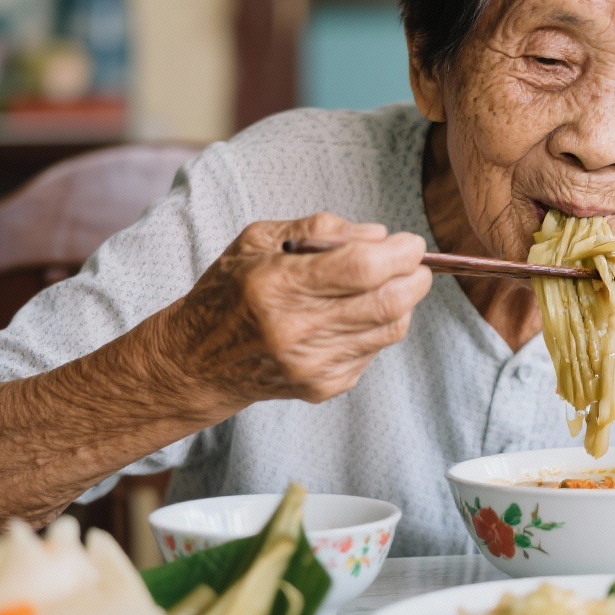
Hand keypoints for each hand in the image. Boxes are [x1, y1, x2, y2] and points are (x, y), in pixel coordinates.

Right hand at [163, 212, 432, 412]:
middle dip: (415, 277)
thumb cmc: (230, 291)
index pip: (362, 269)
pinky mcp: (323, 387)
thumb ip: (321, 228)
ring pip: (390, 329)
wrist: (199, 361)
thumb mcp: (259, 239)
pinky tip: (354, 315)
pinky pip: (374, 351)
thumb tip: (379, 236)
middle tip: (414, 262)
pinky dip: (377, 327)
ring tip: (386, 284)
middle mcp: (296, 329)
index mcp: (277, 285)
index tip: (410, 243)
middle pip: (387, 302)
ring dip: (401, 301)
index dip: (400, 253)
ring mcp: (312, 364)